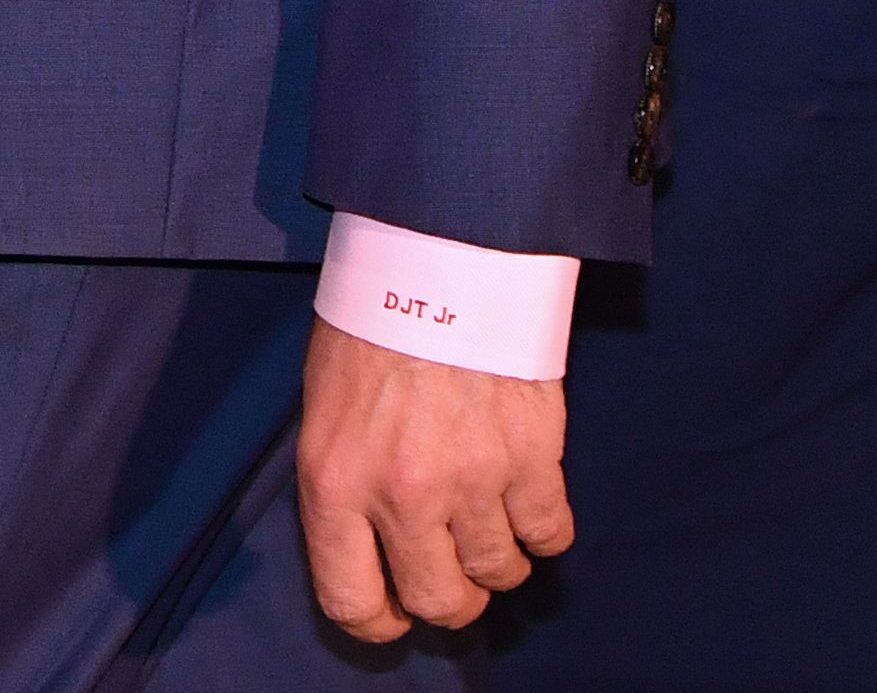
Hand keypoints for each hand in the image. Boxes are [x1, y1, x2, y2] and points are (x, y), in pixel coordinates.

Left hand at [293, 322, 571, 641]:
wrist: (440, 255)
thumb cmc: (372, 322)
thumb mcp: (325, 407)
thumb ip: (345, 483)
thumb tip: (370, 545)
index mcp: (335, 482)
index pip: (350, 600)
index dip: (377, 620)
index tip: (393, 612)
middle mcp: (403, 494)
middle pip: (438, 601)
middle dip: (450, 599)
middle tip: (456, 576)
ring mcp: (473, 479)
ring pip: (500, 573)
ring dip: (500, 563)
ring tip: (494, 529)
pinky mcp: (533, 456)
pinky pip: (551, 532)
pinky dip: (546, 531)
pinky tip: (531, 504)